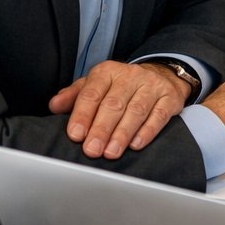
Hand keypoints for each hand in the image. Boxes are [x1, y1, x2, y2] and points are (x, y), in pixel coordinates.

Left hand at [49, 61, 190, 159]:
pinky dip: (147, 132)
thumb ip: (74, 96)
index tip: (75, 135)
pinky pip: (158, 115)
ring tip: (111, 152)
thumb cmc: (122, 86)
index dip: (83, 115)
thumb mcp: (96, 85)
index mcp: (107, 72)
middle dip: (101, 129)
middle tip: (92, 149)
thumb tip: (54, 106)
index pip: (92, 93)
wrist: (161, 75)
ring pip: (136, 111)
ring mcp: (152, 86)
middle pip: (114, 104)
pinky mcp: (170, 98)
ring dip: (122, 134)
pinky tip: (136, 145)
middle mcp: (130, 76)